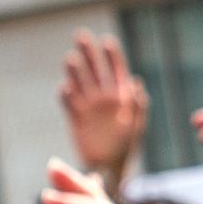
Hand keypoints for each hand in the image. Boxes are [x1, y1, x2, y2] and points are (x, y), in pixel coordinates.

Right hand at [58, 30, 148, 191]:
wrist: (109, 167)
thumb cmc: (126, 148)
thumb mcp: (136, 126)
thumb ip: (137, 105)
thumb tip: (135, 82)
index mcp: (120, 97)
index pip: (116, 71)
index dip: (112, 55)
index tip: (106, 41)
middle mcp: (103, 98)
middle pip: (94, 70)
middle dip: (88, 52)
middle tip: (80, 35)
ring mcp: (88, 107)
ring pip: (79, 82)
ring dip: (74, 70)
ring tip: (70, 59)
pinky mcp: (75, 118)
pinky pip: (68, 103)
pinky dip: (65, 95)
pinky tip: (65, 89)